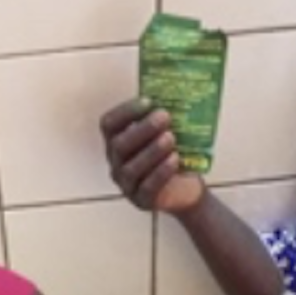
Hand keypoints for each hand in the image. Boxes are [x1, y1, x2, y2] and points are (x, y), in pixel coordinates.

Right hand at [99, 99, 205, 213]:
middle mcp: (116, 163)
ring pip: (131, 168)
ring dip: (152, 150)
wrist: (186, 189)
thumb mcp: (166, 135)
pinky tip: (174, 160)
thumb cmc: (172, 156)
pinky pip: (147, 187)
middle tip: (165, 117)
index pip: (109, 125)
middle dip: (142, 129)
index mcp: (117, 143)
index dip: (125, 112)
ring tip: (171, 138)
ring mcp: (127, 185)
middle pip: (119, 145)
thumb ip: (162, 120)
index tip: (148, 101)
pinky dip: (161, 172)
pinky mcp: (142, 201)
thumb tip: (172, 94)